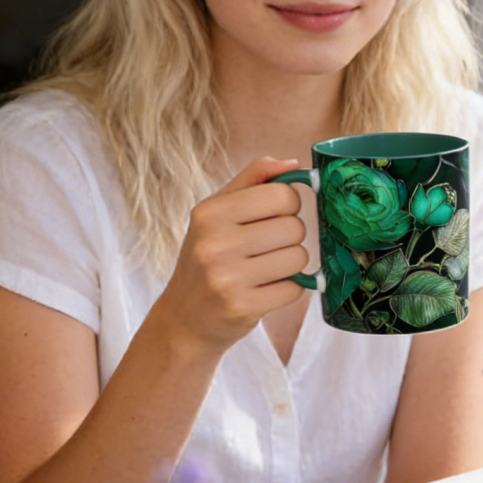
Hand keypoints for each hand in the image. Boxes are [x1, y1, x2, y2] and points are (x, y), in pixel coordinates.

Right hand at [154, 157, 309, 353]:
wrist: (184, 318)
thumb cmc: (207, 256)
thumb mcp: (218, 212)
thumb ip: (254, 179)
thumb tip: (293, 164)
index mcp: (210, 213)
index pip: (282, 195)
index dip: (288, 204)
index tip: (274, 215)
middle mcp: (215, 244)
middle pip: (295, 227)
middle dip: (290, 237)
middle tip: (268, 247)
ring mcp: (227, 279)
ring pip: (298, 258)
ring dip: (291, 264)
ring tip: (266, 268)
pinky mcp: (242, 307)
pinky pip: (295, 288)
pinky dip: (288, 289)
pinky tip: (265, 289)